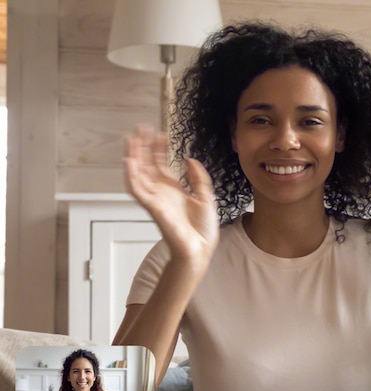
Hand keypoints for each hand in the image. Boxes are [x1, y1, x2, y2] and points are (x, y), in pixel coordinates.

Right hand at [124, 125, 218, 261]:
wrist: (200, 248)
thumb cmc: (201, 229)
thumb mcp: (205, 197)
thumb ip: (198, 178)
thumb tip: (189, 160)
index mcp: (173, 189)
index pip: (161, 163)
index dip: (159, 148)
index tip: (161, 133)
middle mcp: (161, 192)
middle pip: (147, 164)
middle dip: (144, 146)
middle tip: (141, 127)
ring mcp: (155, 198)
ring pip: (138, 173)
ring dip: (134, 155)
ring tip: (132, 138)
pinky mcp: (152, 207)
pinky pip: (137, 190)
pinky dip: (131, 175)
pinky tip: (129, 160)